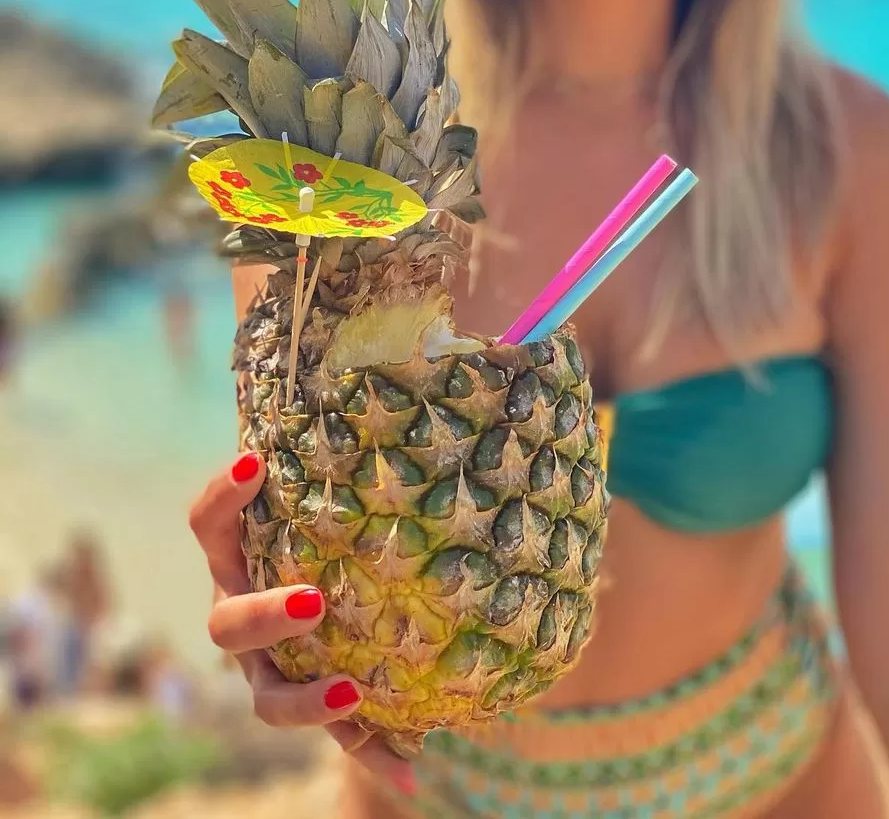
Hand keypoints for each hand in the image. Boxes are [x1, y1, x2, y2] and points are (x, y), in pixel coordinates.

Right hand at [189, 453, 415, 797]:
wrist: (344, 553)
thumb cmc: (340, 494)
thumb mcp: (343, 460)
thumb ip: (364, 420)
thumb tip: (450, 349)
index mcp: (239, 551)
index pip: (209, 522)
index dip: (220, 497)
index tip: (252, 465)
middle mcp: (244, 609)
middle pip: (227, 624)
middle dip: (262, 615)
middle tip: (311, 601)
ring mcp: (276, 664)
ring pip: (270, 696)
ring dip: (307, 702)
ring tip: (354, 694)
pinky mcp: (321, 698)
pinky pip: (342, 737)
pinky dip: (375, 753)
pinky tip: (416, 770)